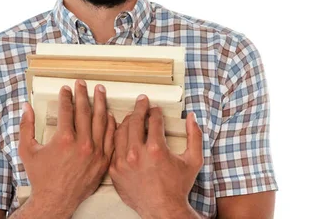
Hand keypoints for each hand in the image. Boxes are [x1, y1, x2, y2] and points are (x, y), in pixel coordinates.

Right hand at [18, 79, 115, 216]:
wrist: (55, 201)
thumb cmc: (40, 176)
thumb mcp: (27, 150)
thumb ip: (25, 126)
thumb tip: (25, 107)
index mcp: (64, 139)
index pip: (67, 110)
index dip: (66, 96)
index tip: (66, 88)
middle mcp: (83, 144)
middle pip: (85, 111)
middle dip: (83, 94)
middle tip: (82, 83)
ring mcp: (96, 152)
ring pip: (101, 121)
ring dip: (101, 103)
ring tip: (100, 90)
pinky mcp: (104, 161)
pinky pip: (110, 137)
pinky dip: (111, 124)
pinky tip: (109, 114)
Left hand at [109, 95, 202, 218]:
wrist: (162, 210)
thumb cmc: (177, 187)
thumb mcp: (193, 160)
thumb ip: (194, 136)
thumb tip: (191, 117)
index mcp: (156, 149)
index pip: (153, 120)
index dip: (155, 111)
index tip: (155, 109)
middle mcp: (137, 154)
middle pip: (135, 120)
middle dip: (140, 108)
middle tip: (142, 102)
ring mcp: (123, 162)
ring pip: (121, 131)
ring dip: (128, 120)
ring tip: (133, 116)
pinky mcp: (115, 170)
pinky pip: (113, 147)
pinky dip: (118, 137)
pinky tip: (122, 132)